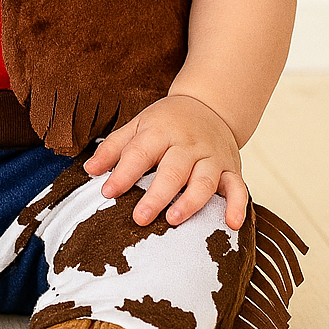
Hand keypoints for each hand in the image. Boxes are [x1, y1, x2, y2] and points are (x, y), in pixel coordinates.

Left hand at [83, 94, 246, 229]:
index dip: (123, 173)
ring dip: (190, 201)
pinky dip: (238, 205)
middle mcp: (187, 144)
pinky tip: (232, 224)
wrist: (210, 105)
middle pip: (173, 170)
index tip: (108, 192)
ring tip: (173, 219)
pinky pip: (238, 187)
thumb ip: (114, 147)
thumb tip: (89, 169)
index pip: (140, 152)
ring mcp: (211, 157)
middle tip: (140, 218)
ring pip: (204, 180)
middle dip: (157, 195)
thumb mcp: (138, 125)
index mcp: (160, 132)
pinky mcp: (231, 168)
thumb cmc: (168, 122)